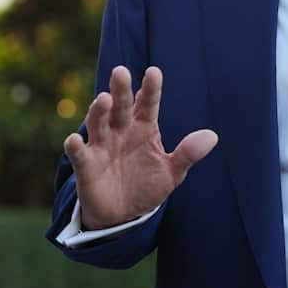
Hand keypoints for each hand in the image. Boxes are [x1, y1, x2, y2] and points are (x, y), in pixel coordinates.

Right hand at [63, 65, 217, 229]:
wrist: (124, 215)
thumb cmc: (147, 186)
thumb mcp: (172, 172)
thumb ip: (188, 154)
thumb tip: (212, 136)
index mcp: (144, 127)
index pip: (148, 104)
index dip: (150, 89)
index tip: (154, 72)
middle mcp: (121, 131)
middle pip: (121, 106)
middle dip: (120, 90)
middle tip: (121, 72)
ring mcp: (102, 146)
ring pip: (98, 123)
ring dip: (99, 111)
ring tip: (104, 99)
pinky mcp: (86, 165)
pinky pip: (79, 153)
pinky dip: (75, 146)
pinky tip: (74, 139)